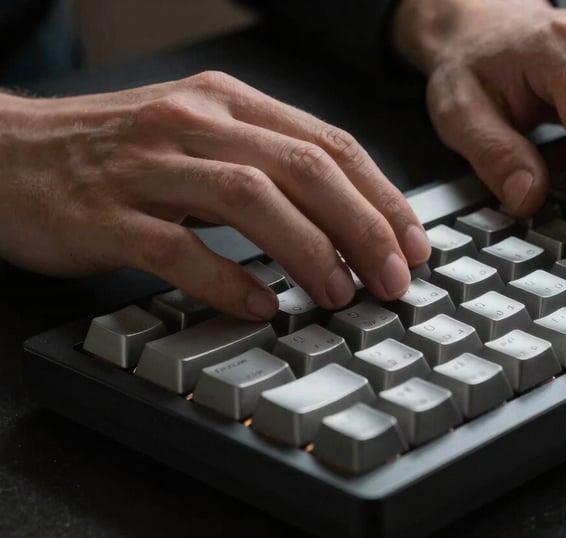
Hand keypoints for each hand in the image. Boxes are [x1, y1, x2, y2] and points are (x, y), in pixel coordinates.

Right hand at [0, 72, 430, 318]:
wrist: (8, 153)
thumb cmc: (117, 153)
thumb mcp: (199, 140)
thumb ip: (265, 167)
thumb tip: (344, 220)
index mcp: (226, 103)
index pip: (328, 143)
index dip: (381, 196)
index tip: (414, 244)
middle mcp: (193, 124)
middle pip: (302, 168)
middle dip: (362, 227)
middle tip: (393, 279)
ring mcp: (147, 166)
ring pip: (249, 200)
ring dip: (307, 251)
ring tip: (339, 295)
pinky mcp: (105, 214)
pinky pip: (176, 247)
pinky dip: (226, 279)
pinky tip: (259, 307)